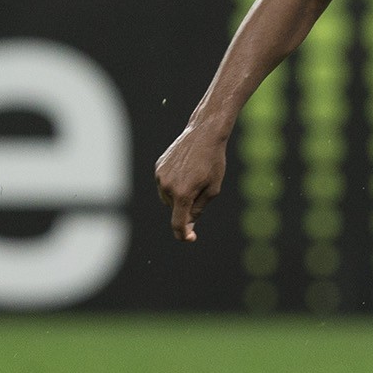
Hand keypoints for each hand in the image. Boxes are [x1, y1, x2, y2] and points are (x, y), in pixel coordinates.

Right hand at [155, 126, 227, 241]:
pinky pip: (164, 184)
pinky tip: (186, 170)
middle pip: (175, 209)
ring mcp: (160, 176)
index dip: (183, 234)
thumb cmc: (213, 162)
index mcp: (183, 194)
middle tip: (202, 187)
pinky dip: (174, 184)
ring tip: (195, 176)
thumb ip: (198, 209)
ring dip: (179, 195)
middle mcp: (167, 186)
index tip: (190, 238)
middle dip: (187, 206)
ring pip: (168, 198)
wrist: (204, 134)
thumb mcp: (212, 189)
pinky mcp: (158, 167)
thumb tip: (187, 225)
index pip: (178, 223)